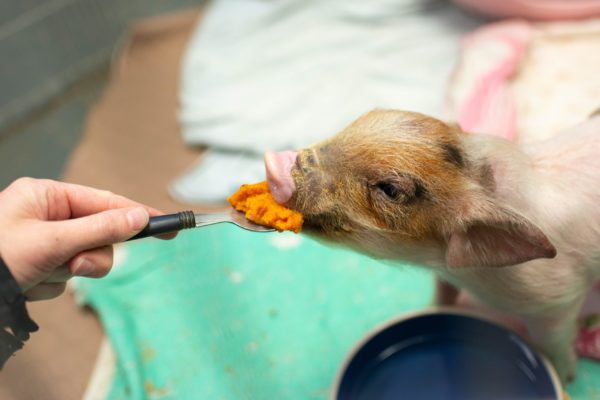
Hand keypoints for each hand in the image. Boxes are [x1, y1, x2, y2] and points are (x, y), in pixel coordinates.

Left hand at [0, 178, 173, 299]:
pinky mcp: (38, 263)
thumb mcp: (52, 242)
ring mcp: (43, 240)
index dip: (136, 213)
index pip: (105, 201)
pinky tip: (29, 284)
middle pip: (98, 234)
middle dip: (89, 255)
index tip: (166, 225)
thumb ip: (101, 228)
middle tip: (75, 266)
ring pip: (84, 258)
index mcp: (46, 196)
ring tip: (39, 275)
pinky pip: (64, 275)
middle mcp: (46, 214)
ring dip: (68, 272)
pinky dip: (51, 284)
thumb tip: (139, 217)